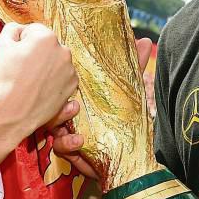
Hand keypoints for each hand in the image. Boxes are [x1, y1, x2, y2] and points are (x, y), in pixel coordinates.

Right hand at [0, 23, 78, 136]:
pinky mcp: (72, 86)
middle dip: (36, 54)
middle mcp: (63, 51)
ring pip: (55, 62)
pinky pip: (62, 77)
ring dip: (46, 67)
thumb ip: (12, 29)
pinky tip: (39, 89)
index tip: (15, 55)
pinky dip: (53, 81)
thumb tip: (19, 29)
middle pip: (47, 46)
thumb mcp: (1, 45)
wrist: (11, 112)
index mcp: (46, 37)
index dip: (21, 42)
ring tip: (30, 81)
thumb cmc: (5, 79)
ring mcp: (70, 70)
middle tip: (21, 69)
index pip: (33, 31)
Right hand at [50, 37, 152, 180]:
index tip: (61, 66)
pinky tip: (80, 141)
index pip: (64, 83)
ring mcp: (67, 132)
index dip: (59, 76)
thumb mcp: (129, 92)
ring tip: (73, 114)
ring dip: (59, 120)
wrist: (128, 157)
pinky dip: (68, 144)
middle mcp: (69, 113)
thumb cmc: (124, 121)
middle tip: (70, 96)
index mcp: (79, 96)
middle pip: (53, 103)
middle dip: (56, 98)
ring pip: (52, 124)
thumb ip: (134, 68)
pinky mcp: (70, 151)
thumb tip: (147, 41)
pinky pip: (60, 147)